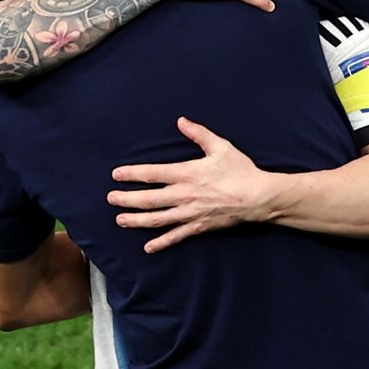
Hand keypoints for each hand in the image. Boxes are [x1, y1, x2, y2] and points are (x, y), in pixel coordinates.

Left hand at [107, 117, 274, 252]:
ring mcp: (190, 213)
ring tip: (120, 220)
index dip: (132, 174)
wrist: (258, 197)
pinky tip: (148, 247)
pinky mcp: (199, 226)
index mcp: (187, 173)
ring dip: (136, 220)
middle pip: (148, 199)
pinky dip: (161, 242)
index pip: (152, 174)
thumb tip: (181, 121)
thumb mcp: (220, 147)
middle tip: (111, 198)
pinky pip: (176, 236)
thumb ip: (199, 134)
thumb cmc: (240, 170)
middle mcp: (184, 194)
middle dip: (126, 199)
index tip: (116, 175)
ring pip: (157, 219)